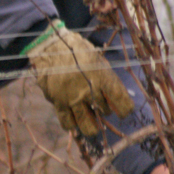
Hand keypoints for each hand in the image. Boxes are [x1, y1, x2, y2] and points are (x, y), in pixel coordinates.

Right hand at [27, 22, 133, 136]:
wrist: (49, 46)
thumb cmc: (76, 49)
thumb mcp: (96, 59)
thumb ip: (106, 78)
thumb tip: (114, 97)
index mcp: (102, 77)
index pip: (122, 103)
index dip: (125, 110)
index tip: (122, 111)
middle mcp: (89, 91)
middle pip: (106, 112)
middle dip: (105, 109)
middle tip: (99, 102)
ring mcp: (73, 99)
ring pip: (89, 127)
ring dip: (92, 124)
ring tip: (90, 117)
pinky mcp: (58, 103)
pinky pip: (68, 124)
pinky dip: (73, 123)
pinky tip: (74, 117)